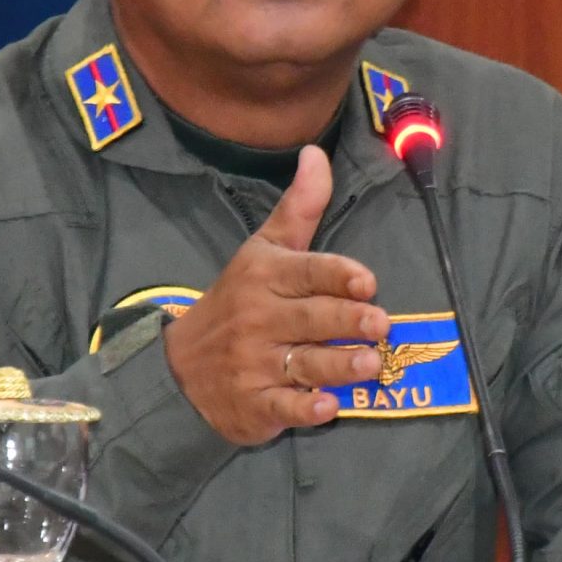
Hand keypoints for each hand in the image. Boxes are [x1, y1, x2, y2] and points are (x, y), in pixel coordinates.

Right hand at [163, 145, 388, 444]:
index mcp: (265, 276)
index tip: (365, 282)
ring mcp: (255, 364)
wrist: (181, 368)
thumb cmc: (237, 302)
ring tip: (369, 364)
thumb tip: (316, 152)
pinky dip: (304, 409)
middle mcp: (259, 318)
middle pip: (310, 319)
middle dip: (345, 321)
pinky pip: (283, 407)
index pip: (305, 272)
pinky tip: (327, 408)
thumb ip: (298, 207)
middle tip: (380, 324)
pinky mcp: (255, 405)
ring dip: (337, 365)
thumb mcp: (262, 250)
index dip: (336, 276)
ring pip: (303, 363)